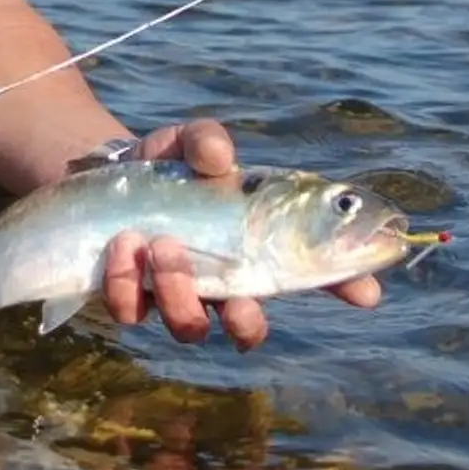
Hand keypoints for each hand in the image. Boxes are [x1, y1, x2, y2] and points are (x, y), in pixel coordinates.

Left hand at [98, 118, 382, 350]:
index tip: (366, 292)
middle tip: (232, 291)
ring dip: (178, 290)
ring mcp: (175, 296)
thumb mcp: (191, 141)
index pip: (314, 273)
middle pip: (249, 328)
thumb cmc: (166, 163)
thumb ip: (208, 141)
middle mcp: (223, 282)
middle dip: (247, 321)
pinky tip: (122, 246)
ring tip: (158, 243)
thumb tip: (220, 160)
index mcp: (257, 246)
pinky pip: (132, 312)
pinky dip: (127, 283)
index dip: (346, 284)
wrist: (102, 173)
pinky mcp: (129, 298)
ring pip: (190, 328)